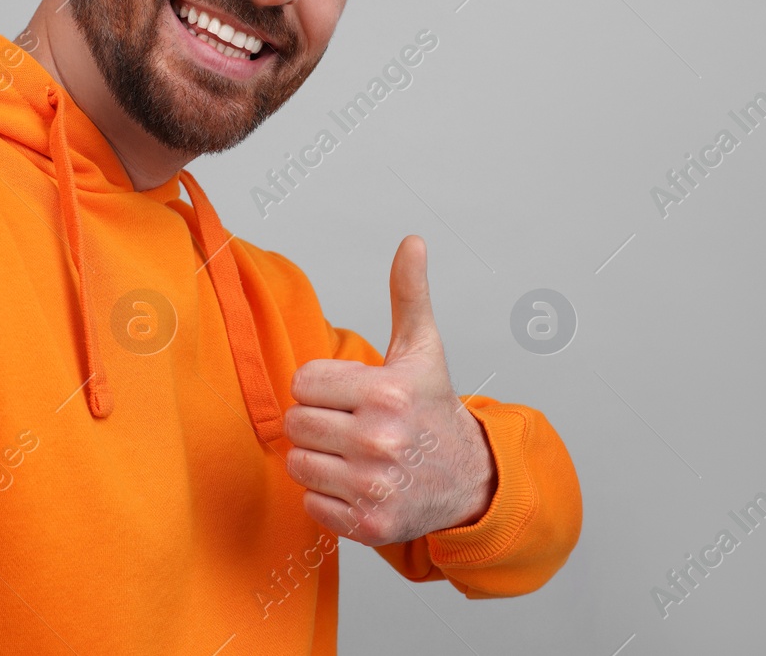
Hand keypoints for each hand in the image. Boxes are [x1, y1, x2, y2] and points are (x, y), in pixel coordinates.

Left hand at [284, 235, 497, 545]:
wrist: (469, 480)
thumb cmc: (433, 409)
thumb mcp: (422, 349)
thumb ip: (408, 294)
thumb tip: (412, 241)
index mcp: (386, 392)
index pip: (303, 381)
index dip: (324, 385)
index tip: (353, 393)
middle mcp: (379, 440)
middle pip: (296, 423)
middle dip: (319, 421)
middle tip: (352, 425)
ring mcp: (374, 486)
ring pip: (298, 463)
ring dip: (320, 460)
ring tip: (354, 455)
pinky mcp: (369, 525)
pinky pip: (310, 504)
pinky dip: (328, 498)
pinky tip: (359, 485)